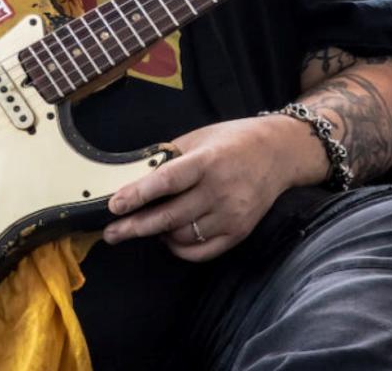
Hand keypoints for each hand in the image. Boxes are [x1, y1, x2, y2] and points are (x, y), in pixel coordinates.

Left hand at [103, 116, 325, 261]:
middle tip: (111, 233)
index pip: (168, 181)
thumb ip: (169, 158)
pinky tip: (169, 238)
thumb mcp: (199, 138)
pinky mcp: (240, 232)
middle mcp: (221, 190)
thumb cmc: (233, 141)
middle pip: (171, 216)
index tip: (114, 206)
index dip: (139, 195)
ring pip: (183, 236)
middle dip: (136, 227)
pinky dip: (180, 248)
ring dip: (158, 234)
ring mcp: (232, 214)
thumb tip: (133, 177)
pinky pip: (202, 252)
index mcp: (208, 161)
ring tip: (145, 226)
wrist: (279, 153)